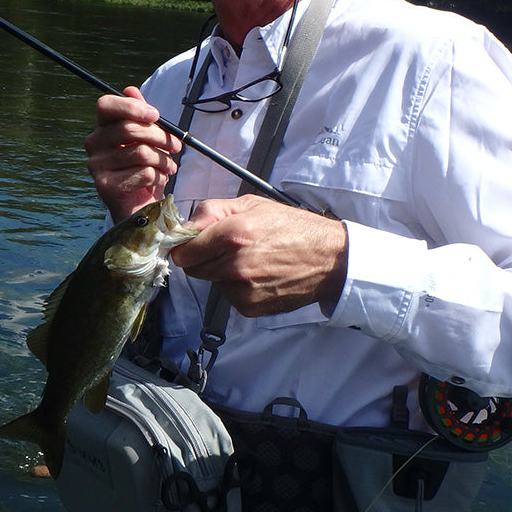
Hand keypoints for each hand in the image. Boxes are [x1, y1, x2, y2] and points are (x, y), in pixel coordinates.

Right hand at [84, 87, 182, 222]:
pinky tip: (159, 181)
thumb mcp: (146, 139)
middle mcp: (93, 145)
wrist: (139, 207)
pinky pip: (142, 173)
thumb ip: (139, 114)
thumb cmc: (143, 169)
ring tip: (169, 167)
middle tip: (175, 146)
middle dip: (160, 137)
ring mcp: (96, 166)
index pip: (105, 105)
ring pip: (140, 152)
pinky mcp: (105, 186)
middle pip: (129, 129)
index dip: (131, 107)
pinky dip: (159, 177)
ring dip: (163, 160)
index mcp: (102, 128)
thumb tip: (131, 90)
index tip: (155, 115)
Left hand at [170, 195, 348, 315]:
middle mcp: (234, 266)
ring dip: (220, 272)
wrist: (328, 259)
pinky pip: (228, 296)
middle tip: (224, 248)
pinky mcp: (250, 307)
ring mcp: (242, 290)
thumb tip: (183, 226)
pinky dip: (236, 287)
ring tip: (248, 259)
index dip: (184, 246)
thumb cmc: (291, 226)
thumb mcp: (251, 204)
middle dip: (202, 258)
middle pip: (193, 269)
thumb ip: (211, 211)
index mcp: (232, 235)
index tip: (190, 243)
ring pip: (211, 282)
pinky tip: (257, 275)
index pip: (183, 252)